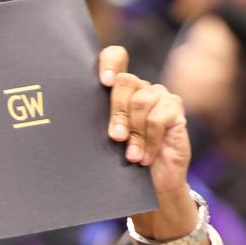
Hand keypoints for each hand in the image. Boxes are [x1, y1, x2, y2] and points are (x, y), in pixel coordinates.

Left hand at [101, 47, 204, 244]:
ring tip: (131, 156)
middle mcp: (139, 87)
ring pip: (141, 101)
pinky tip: (145, 158)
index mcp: (119, 89)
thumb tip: (71, 120)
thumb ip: (98, 124)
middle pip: (125, 82)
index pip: (116, 58)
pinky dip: (149, 141)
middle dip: (117, 112)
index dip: (110, 63)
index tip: (103, 82)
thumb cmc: (124, 163)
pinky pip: (158, 118)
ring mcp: (159, 96)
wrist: (153, 187)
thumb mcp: (107, 143)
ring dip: (134, 133)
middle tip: (115, 137)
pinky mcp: (174, 109)